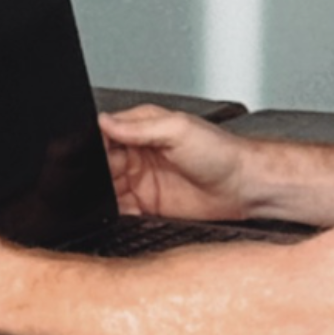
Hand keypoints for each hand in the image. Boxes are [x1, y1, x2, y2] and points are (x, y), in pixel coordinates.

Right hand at [102, 106, 252, 220]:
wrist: (245, 186)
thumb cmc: (222, 152)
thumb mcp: (178, 129)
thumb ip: (138, 127)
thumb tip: (104, 121)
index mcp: (144, 128)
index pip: (106, 134)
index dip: (94, 145)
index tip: (88, 154)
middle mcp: (140, 153)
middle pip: (102, 163)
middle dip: (95, 172)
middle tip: (97, 178)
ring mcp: (143, 180)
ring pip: (108, 187)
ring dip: (101, 193)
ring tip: (103, 195)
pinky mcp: (148, 205)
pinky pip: (121, 209)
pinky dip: (113, 212)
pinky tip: (114, 211)